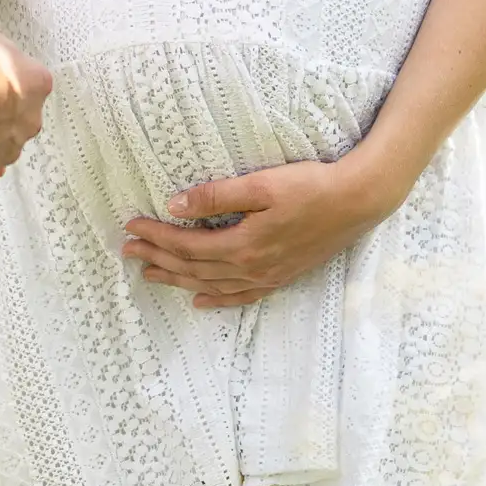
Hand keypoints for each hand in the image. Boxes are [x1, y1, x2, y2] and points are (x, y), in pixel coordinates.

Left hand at [120, 156, 383, 307]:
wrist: (358, 202)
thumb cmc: (310, 186)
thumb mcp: (260, 185)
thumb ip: (216, 197)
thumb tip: (175, 206)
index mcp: (242, 245)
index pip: (187, 244)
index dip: (157, 237)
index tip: (131, 227)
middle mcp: (251, 268)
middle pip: (194, 267)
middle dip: (159, 258)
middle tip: (128, 252)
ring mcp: (267, 276)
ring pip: (212, 284)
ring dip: (178, 279)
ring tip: (150, 275)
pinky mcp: (281, 277)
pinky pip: (242, 296)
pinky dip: (217, 299)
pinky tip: (201, 301)